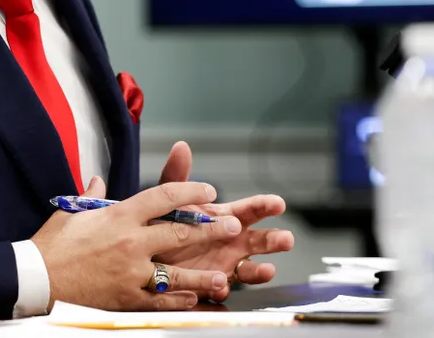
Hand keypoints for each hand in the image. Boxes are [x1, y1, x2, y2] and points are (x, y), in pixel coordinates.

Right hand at [32, 178, 239, 310]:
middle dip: (211, 228)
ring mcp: (130, 272)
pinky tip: (196, 300)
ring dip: (204, 274)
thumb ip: (91, 196)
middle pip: (180, 231)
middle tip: (234, 226)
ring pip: (176, 273)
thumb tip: (97, 181)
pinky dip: (179, 300)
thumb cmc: (51, 245)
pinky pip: (160, 300)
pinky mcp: (126, 298)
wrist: (35, 279)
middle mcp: (130, 241)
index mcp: (119, 215)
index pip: (163, 196)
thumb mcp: (71, 213)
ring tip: (226, 276)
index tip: (209, 192)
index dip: (190, 192)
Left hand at [156, 142, 295, 301]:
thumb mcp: (170, 199)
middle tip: (286, 239)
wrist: (147, 253)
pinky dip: (222, 288)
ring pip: (250, 269)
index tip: (278, 203)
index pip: (252, 209)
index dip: (265, 206)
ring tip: (268, 270)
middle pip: (260, 240)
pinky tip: (221, 287)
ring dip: (260, 270)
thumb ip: (177, 177)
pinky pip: (221, 288)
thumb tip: (181, 146)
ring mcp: (225, 264)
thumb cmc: (165, 224)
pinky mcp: (212, 285)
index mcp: (225, 217)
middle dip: (274, 240)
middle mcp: (231, 241)